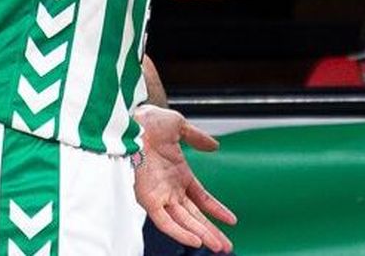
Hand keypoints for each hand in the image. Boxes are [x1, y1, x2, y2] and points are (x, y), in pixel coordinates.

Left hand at [131, 105, 236, 252]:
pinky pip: (165, 222)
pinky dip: (180, 232)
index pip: (202, 199)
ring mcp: (160, 195)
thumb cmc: (149, 121)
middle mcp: (170, 189)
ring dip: (202, 236)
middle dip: (212, 232)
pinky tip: (196, 242)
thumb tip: (214, 146)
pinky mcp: (148, 199)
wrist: (131, 120)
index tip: (232, 221)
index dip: (216, 210)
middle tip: (227, 247)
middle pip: (195, 217)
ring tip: (219, 248)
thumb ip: (197, 138)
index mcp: (180, 175)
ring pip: (184, 223)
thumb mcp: (179, 127)